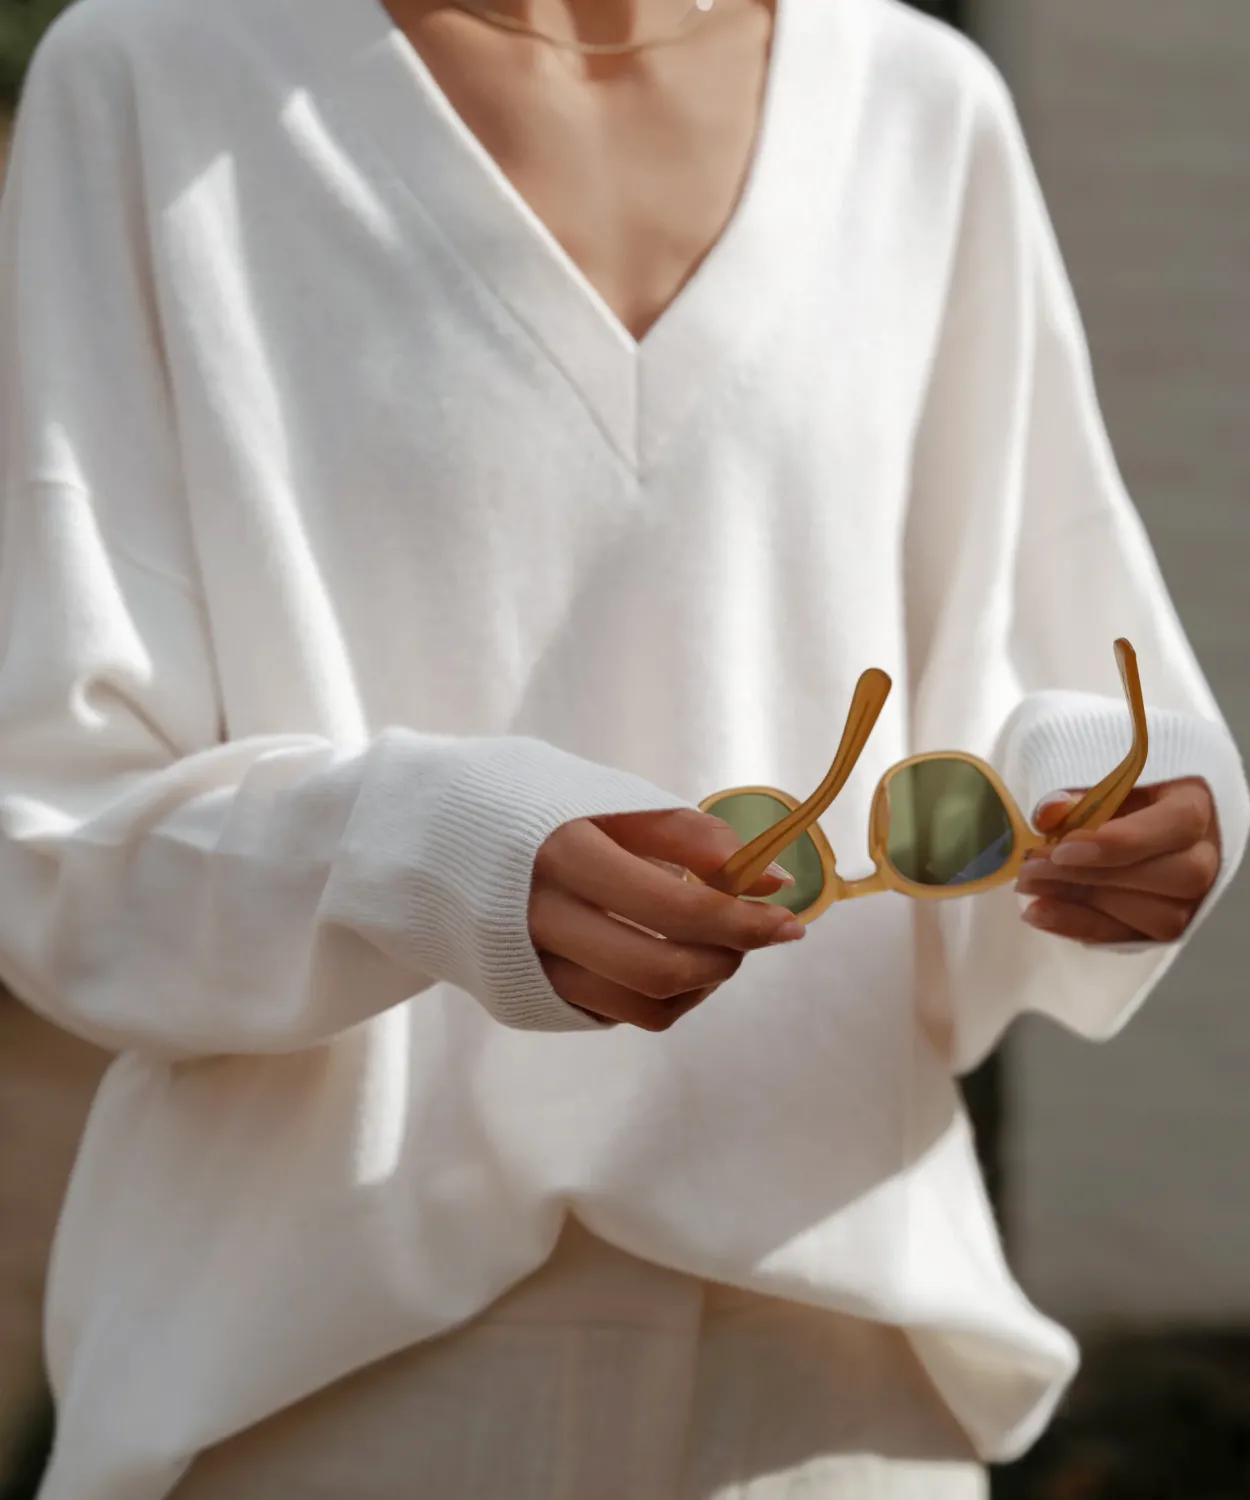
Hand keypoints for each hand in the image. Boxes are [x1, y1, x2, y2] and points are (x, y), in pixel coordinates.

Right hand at [530, 809, 804, 1030]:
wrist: (431, 835)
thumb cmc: (535, 807)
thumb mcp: (607, 798)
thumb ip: (691, 835)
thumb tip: (771, 879)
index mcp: (563, 854)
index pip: (673, 907)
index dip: (742, 920)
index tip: (788, 917)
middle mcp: (540, 919)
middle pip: (659, 970)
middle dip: (727, 957)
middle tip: (756, 933)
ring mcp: (530, 967)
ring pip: (642, 1005)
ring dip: (701, 982)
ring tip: (716, 945)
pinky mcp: (528, 997)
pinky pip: (615, 1014)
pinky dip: (662, 994)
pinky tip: (668, 955)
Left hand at [1015, 778, 1219, 943]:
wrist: (1127, 818)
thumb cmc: (1115, 793)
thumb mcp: (1098, 780)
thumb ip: (1078, 796)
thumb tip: (1050, 813)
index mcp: (1196, 804)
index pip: (1179, 824)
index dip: (1122, 841)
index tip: (1063, 848)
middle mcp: (1206, 856)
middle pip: (1175, 877)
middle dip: (1094, 876)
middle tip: (1032, 868)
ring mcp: (1192, 898)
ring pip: (1159, 917)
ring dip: (1084, 906)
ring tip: (1030, 887)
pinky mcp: (1164, 927)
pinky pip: (1131, 939)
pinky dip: (1081, 927)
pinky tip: (1039, 913)